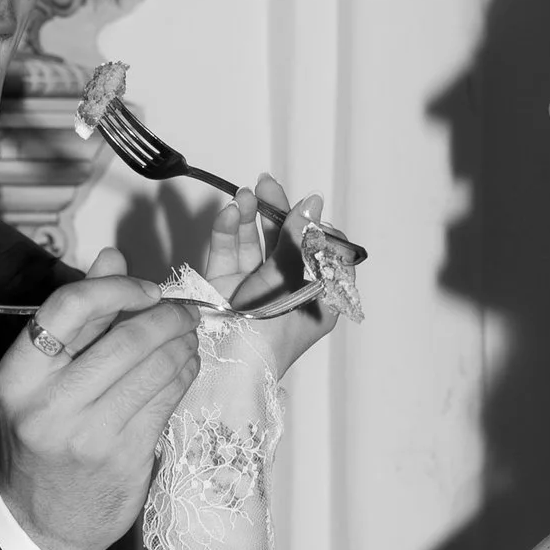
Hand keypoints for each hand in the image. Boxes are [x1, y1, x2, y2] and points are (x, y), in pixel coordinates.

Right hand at [0, 247, 203, 549]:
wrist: (40, 522)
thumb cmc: (40, 441)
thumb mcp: (39, 380)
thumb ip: (77, 317)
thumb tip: (113, 257)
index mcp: (17, 375)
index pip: (69, 307)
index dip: (117, 287)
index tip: (146, 288)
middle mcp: (48, 403)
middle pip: (124, 337)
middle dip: (166, 316)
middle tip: (184, 309)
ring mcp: (88, 433)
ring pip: (154, 368)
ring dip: (182, 343)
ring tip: (189, 335)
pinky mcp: (124, 456)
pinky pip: (167, 400)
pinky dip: (185, 374)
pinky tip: (187, 366)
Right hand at [203, 175, 340, 377]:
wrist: (226, 364)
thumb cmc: (270, 333)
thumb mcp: (292, 280)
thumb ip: (299, 239)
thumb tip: (312, 202)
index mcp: (318, 299)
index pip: (325, 255)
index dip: (317, 230)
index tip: (307, 214)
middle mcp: (288, 292)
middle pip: (285, 243)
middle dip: (277, 212)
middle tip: (268, 185)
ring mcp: (254, 289)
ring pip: (254, 244)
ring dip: (250, 217)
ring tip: (246, 194)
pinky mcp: (225, 287)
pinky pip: (229, 253)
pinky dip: (229, 231)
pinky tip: (232, 213)